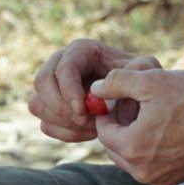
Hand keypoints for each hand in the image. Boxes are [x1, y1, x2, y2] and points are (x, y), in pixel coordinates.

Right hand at [29, 39, 160, 142]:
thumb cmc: (139, 81)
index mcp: (81, 51)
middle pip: (41, 82)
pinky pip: (45, 125)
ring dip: (64, 121)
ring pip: (37, 105)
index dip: (69, 91)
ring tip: (93, 126)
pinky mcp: (50, 109)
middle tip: (86, 121)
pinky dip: (66, 133)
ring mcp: (51, 87)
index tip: (84, 111)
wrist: (135, 98)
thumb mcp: (146, 70)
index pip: (63, 68)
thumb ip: (137, 68)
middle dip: (61, 107)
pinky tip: (88, 132)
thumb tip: (103, 84)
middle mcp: (59, 64)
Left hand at [86, 66, 183, 184]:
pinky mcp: (174, 181)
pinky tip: (169, 128)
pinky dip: (151, 148)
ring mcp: (159, 180)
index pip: (103, 130)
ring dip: (135, 137)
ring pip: (131, 157)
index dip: (109, 110)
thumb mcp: (152, 81)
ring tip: (155, 114)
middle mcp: (142, 172)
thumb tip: (95, 89)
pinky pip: (150, 164)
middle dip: (121, 125)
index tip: (123, 97)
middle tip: (139, 104)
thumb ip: (117, 82)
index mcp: (132, 149)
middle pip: (115, 147)